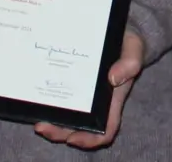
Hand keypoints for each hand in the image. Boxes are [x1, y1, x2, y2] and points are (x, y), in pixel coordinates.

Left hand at [35, 31, 142, 148]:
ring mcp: (83, 94)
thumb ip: (130, 63)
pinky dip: (49, 103)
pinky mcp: (72, 83)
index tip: (72, 138)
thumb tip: (113, 78)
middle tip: (42, 126)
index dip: (90, 140)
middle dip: (60, 132)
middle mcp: (97, 102)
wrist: (121, 31)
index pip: (105, 130)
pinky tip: (37, 98)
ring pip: (67, 117)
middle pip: (79, 128)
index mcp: (113, 100)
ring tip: (37, 119)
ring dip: (52, 122)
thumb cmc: (129, 44)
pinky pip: (60, 98)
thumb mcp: (134, 49)